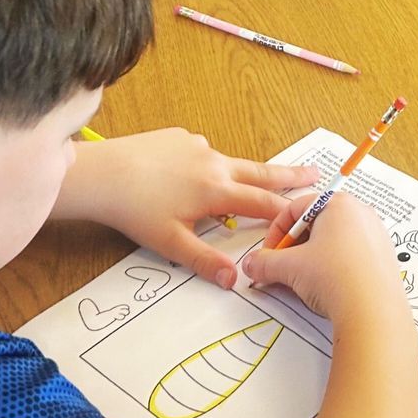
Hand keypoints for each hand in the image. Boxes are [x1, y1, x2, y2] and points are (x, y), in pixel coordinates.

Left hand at [70, 130, 318, 288]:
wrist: (101, 173)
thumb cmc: (134, 210)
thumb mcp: (171, 243)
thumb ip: (206, 261)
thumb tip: (235, 280)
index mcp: (217, 191)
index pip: (264, 203)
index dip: (289, 209)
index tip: (313, 209)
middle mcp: (214, 163)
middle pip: (261, 172)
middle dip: (290, 175)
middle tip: (316, 173)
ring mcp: (197, 147)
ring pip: (231, 163)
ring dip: (247, 172)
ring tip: (251, 181)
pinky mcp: (180, 137)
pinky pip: (203, 153)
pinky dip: (208, 165)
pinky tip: (189, 177)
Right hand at [243, 192, 405, 326]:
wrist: (373, 310)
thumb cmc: (336, 276)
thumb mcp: (291, 267)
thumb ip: (265, 262)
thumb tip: (252, 264)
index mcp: (339, 203)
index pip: (296, 208)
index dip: (276, 231)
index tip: (268, 253)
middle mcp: (361, 213)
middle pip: (317, 223)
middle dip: (295, 246)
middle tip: (283, 267)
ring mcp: (376, 235)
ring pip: (335, 240)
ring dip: (313, 257)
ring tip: (304, 280)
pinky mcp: (384, 258)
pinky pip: (352, 255)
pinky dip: (335, 266)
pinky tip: (328, 287)